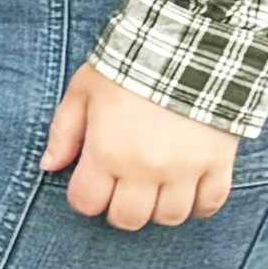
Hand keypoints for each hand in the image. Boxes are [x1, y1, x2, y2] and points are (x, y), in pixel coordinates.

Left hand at [42, 66, 241, 230]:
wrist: (188, 49)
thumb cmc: (126, 69)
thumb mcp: (82, 92)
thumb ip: (63, 132)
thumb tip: (49, 165)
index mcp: (107, 152)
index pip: (87, 203)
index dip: (84, 198)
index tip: (89, 184)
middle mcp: (146, 169)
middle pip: (129, 219)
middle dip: (118, 209)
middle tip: (120, 190)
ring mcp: (185, 170)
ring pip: (170, 218)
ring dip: (157, 209)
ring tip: (152, 189)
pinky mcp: (219, 164)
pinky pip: (211, 204)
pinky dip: (198, 206)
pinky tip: (187, 192)